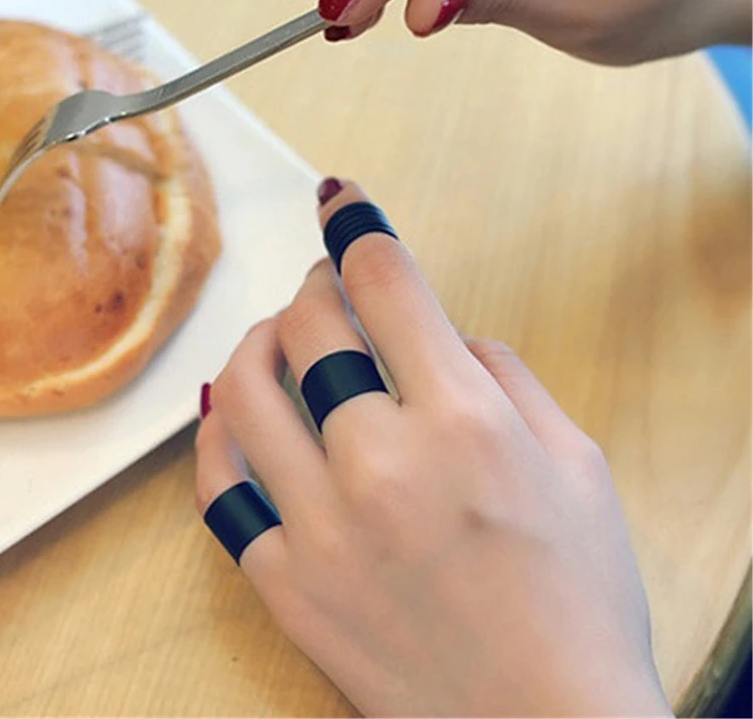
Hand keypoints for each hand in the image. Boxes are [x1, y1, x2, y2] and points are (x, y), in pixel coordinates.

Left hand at [195, 179, 671, 715]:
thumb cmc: (577, 596)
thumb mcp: (577, 462)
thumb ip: (504, 377)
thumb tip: (441, 335)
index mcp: (464, 423)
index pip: (387, 286)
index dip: (359, 227)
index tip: (342, 199)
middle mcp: (382, 463)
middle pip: (309, 325)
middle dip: (316, 286)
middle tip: (328, 289)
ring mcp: (320, 526)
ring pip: (243, 390)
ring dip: (257, 344)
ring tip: (277, 340)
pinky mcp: (284, 583)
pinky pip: (217, 487)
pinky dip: (216, 434)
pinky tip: (231, 415)